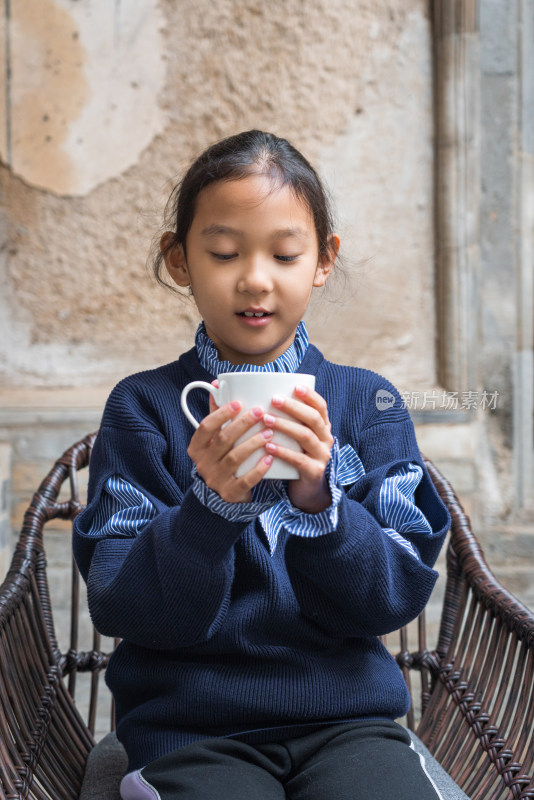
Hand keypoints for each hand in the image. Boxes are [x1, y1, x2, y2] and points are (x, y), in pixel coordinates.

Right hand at [187, 381, 274, 502]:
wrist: (222, 495)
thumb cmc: (220, 458)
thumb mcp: (214, 439)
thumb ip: (216, 414)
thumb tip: (216, 385)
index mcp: (197, 447)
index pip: (206, 427)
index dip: (221, 414)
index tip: (239, 402)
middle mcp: (203, 463)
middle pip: (223, 440)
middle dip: (243, 424)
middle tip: (261, 412)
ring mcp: (215, 479)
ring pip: (235, 458)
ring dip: (253, 443)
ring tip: (269, 432)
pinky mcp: (230, 493)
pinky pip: (245, 480)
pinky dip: (258, 469)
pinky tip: (270, 458)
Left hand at [262, 384, 333, 512]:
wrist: (307, 490)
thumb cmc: (296, 456)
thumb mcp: (295, 437)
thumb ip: (287, 420)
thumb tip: (259, 397)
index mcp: (322, 427)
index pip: (321, 407)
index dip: (310, 395)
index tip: (294, 387)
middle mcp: (326, 439)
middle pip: (313, 418)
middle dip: (293, 407)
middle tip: (273, 400)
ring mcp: (322, 456)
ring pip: (306, 436)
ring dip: (285, 426)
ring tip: (266, 420)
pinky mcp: (314, 472)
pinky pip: (299, 460)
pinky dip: (283, 452)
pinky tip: (269, 447)